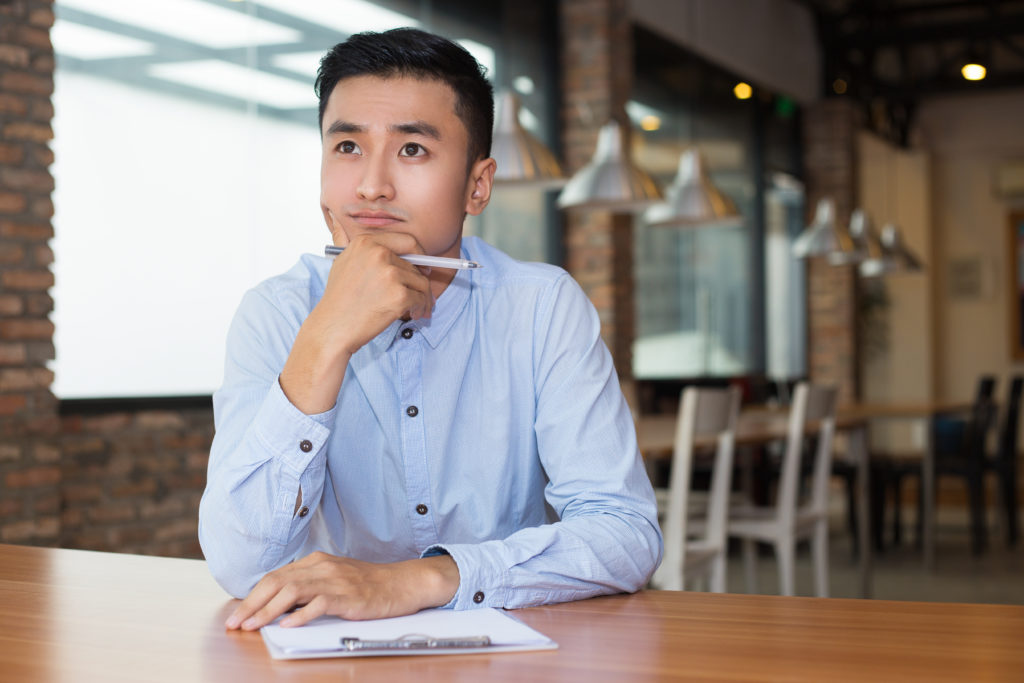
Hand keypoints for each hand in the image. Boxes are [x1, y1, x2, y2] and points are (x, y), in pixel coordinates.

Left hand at [224, 552, 459, 629]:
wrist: (402, 583)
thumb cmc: (369, 585)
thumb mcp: (335, 578)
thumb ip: (309, 586)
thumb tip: (279, 605)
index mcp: (316, 562)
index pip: (275, 577)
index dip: (253, 596)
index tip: (238, 614)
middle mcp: (322, 567)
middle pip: (277, 582)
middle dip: (252, 604)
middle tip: (236, 623)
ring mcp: (335, 580)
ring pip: (292, 591)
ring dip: (268, 610)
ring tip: (253, 626)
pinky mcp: (348, 596)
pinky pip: (319, 603)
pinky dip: (300, 615)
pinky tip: (288, 625)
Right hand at [279, 229, 432, 413]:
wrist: (333, 327)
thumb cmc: (338, 300)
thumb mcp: (342, 262)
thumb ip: (356, 247)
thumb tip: (339, 221)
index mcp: (366, 242)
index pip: (407, 241)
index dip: (419, 254)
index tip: (421, 266)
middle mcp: (379, 253)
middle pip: (417, 264)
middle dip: (421, 281)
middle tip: (421, 294)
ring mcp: (390, 274)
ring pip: (421, 282)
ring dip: (423, 297)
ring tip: (416, 309)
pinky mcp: (399, 295)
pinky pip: (421, 298)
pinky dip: (420, 308)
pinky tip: (412, 315)